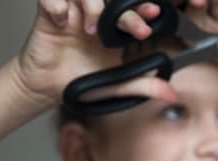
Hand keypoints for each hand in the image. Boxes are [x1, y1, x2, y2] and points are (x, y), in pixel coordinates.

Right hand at [14, 0, 176, 108]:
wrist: (47, 89)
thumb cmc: (81, 83)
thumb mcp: (116, 86)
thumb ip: (143, 86)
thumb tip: (170, 94)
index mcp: (114, 29)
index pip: (131, 10)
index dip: (142, 8)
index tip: (153, 14)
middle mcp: (95, 16)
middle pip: (112, 0)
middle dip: (128, 11)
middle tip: (137, 29)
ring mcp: (72, 13)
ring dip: (92, 6)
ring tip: (91, 30)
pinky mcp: (48, 15)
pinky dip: (56, 5)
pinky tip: (61, 21)